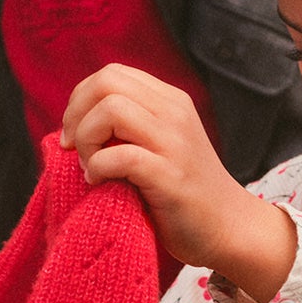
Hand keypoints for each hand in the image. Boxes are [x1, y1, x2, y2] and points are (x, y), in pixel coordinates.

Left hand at [59, 64, 295, 298]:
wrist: (228, 228)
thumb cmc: (182, 192)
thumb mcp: (160, 144)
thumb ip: (130, 125)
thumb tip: (73, 122)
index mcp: (170, 101)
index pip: (111, 74)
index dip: (81, 100)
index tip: (76, 134)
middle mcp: (174, 113)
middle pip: (105, 83)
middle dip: (76, 115)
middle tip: (75, 149)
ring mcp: (174, 143)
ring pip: (110, 110)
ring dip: (86, 140)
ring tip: (91, 167)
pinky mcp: (170, 176)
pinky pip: (118, 156)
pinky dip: (97, 169)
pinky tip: (100, 184)